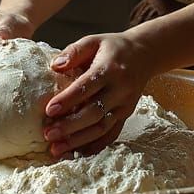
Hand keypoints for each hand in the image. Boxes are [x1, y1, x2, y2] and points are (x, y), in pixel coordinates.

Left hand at [43, 31, 156, 157]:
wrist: (144, 55)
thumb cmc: (112, 47)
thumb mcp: (93, 41)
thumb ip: (73, 51)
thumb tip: (54, 66)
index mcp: (110, 69)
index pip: (87, 86)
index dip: (68, 99)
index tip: (49, 110)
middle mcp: (120, 90)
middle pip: (94, 112)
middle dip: (70, 126)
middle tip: (48, 134)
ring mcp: (125, 105)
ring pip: (101, 127)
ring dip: (78, 140)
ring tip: (56, 149)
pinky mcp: (126, 115)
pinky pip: (111, 134)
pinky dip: (95, 145)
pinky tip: (78, 153)